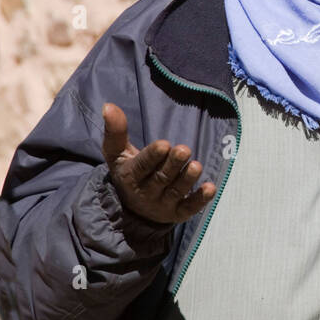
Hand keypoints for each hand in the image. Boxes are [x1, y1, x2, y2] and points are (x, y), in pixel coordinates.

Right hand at [100, 102, 215, 225]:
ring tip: (197, 166)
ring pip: (176, 192)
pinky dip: (200, 200)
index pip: (142, 166)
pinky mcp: (178, 213)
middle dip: (173, 165)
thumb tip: (108, 105)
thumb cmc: (128, 171)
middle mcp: (147, 192)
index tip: (164, 144)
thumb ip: (116, 132)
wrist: (132, 209)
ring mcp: (163, 204)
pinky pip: (189, 209)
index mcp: (131, 176)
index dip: (152, 156)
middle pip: (161, 178)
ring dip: (187, 180)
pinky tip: (211, 188)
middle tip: (184, 150)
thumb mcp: (118, 153)